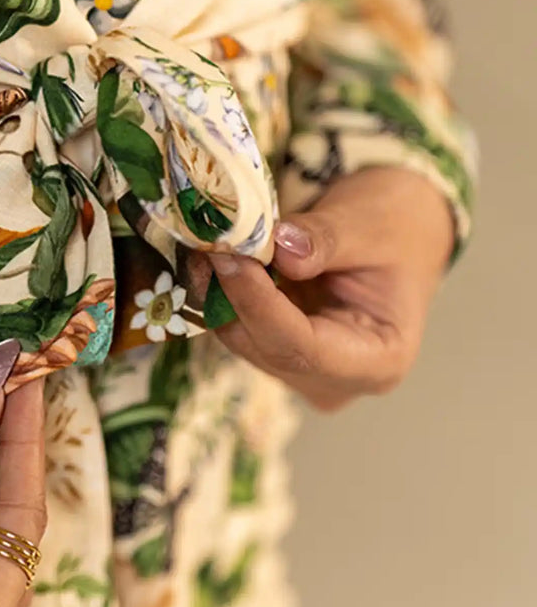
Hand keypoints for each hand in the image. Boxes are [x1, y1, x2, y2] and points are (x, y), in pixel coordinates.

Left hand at [191, 167, 454, 411]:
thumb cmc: (396, 229)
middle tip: (206, 241)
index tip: (228, 257)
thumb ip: (324, 239)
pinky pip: (240, 328)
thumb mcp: (369, 225)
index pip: (303, 348)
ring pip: (245, 341)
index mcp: (379, 362)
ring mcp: (304, 372)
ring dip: (218, 294)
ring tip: (207, 242)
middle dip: (229, 296)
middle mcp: (337, 381)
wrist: (399, 231)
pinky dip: (223, 293)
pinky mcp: (279, 353)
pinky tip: (213, 257)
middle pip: (266, 349)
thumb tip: (278, 249)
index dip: (258, 304)